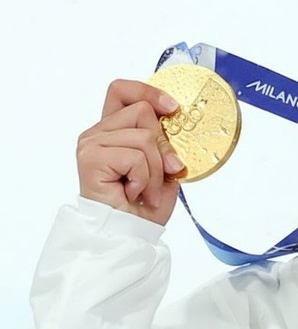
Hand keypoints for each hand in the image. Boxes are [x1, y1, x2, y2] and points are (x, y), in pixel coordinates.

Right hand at [77, 79, 185, 224]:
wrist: (128, 237)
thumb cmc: (143, 207)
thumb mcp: (163, 167)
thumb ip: (164, 142)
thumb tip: (176, 124)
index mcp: (113, 131)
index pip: (122, 91)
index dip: (148, 92)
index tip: (172, 108)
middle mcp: (97, 134)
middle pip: (142, 110)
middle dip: (162, 145)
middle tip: (162, 173)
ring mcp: (91, 145)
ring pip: (144, 136)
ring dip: (155, 170)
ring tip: (145, 189)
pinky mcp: (90, 159)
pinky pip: (136, 156)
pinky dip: (145, 178)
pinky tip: (134, 193)